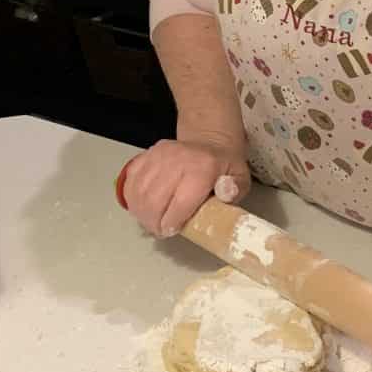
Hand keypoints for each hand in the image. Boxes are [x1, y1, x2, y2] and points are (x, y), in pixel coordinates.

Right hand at [120, 137, 249, 237]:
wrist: (209, 139)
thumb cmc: (223, 165)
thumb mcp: (241, 177)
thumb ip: (235, 188)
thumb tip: (225, 193)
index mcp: (202, 167)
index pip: (180, 203)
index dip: (172, 223)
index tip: (173, 231)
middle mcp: (178, 159)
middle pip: (154, 201)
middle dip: (154, 223)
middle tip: (161, 230)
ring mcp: (158, 156)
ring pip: (139, 193)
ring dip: (142, 213)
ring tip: (152, 221)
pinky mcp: (146, 155)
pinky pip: (131, 182)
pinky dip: (133, 199)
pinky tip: (143, 207)